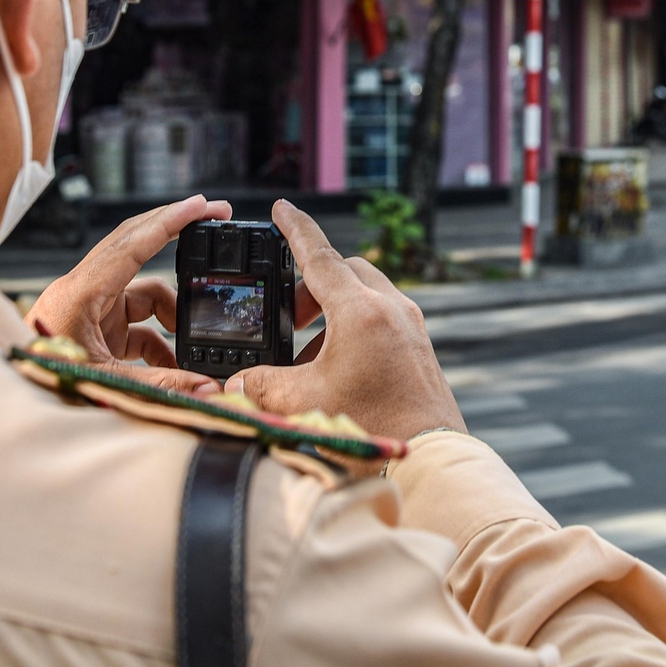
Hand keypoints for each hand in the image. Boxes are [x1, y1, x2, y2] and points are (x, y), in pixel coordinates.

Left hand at [27, 195, 231, 395]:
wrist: (13, 398)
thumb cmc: (41, 381)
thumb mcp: (104, 382)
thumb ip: (158, 384)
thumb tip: (205, 387)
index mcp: (80, 292)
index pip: (132, 244)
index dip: (169, 220)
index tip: (201, 205)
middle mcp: (86, 290)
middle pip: (139, 245)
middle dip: (179, 232)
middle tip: (216, 218)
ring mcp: (91, 306)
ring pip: (144, 293)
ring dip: (172, 315)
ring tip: (192, 343)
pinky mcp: (95, 325)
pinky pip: (137, 322)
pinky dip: (158, 340)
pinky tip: (172, 366)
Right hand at [224, 200, 462, 445]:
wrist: (431, 458)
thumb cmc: (374, 428)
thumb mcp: (306, 404)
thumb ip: (262, 387)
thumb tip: (234, 384)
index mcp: (362, 312)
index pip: (320, 256)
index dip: (295, 230)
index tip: (282, 208)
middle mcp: (392, 308)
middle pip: (344, 272)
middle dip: (311, 286)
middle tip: (287, 317)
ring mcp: (411, 325)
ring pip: (365, 293)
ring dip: (333, 309)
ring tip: (308, 353)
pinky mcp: (419, 345)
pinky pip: (381, 316)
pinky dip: (354, 327)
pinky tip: (337, 369)